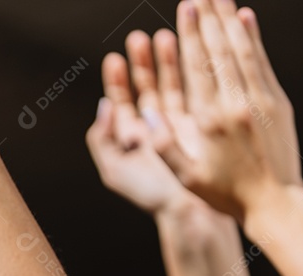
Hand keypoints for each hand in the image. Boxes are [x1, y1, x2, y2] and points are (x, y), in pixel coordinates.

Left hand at [87, 32, 198, 214]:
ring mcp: (176, 126)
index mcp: (129, 139)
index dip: (117, 80)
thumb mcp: (115, 170)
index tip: (114, 59)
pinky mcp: (199, 126)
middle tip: (139, 38)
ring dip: (166, 62)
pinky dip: (191, 74)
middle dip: (142, 63)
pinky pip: (193, 94)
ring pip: (169, 86)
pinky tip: (191, 56)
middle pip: (144, 88)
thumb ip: (102, 139)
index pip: (120, 102)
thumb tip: (104, 106)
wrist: (192, 212)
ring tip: (165, 37)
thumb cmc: (151, 196)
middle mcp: (151, 129)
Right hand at [148, 0, 301, 220]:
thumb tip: (145, 117)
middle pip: (220, 51)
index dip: (192, 35)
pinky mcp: (276, 103)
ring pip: (242, 52)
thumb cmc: (224, 193)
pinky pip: (261, 63)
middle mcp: (236, 105)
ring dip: (230, 21)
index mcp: (210, 121)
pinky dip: (253, 38)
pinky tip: (246, 19)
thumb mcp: (186, 178)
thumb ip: (164, 147)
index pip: (198, 68)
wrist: (274, 202)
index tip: (187, 8)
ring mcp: (259, 101)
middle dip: (209, 19)